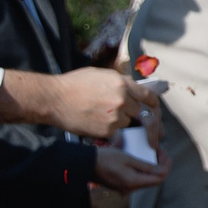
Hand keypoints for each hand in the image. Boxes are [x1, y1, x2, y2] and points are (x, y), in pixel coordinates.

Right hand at [3, 67, 159, 137]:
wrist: (54, 99)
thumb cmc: (73, 84)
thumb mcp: (100, 75)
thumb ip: (120, 82)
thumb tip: (134, 88)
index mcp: (122, 83)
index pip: (148, 96)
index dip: (152, 103)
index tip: (153, 107)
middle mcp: (122, 99)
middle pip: (140, 111)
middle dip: (134, 113)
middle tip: (126, 115)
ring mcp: (116, 116)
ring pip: (128, 122)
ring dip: (120, 121)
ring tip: (101, 115)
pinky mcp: (109, 130)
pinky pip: (117, 132)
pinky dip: (110, 130)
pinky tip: (95, 122)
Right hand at [92, 145, 167, 192]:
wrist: (85, 164)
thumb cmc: (105, 159)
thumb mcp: (128, 158)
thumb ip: (146, 165)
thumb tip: (161, 170)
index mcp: (133, 182)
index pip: (158, 178)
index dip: (166, 166)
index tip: (166, 154)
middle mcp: (130, 189)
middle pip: (153, 181)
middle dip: (160, 167)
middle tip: (161, 153)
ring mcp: (125, 188)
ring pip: (145, 180)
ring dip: (152, 169)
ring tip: (153, 155)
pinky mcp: (120, 186)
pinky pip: (136, 180)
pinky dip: (143, 171)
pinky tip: (142, 161)